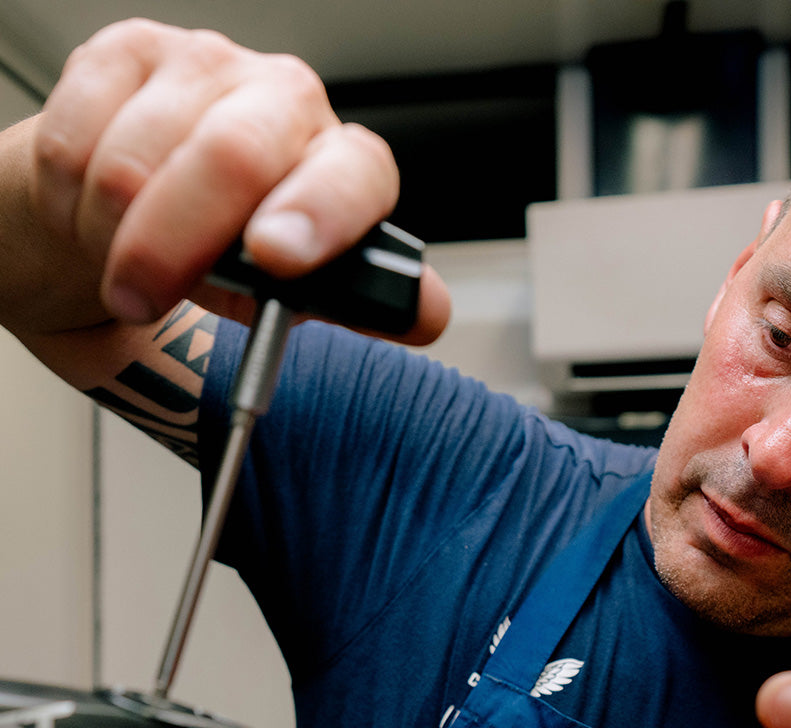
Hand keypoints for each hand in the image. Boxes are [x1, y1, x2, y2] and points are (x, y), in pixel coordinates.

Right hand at [27, 18, 448, 340]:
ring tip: (124, 262)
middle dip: (174, 246)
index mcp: (341, 161)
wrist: (136, 216)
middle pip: (233, 156)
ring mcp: (204, 67)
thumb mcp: (295, 293)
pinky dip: (71, 203)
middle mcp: (284, 101)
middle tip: (142, 298)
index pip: (353, 172)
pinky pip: (78, 142)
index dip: (318, 213)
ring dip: (113, 237)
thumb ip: (355, 302)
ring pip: (136, 161)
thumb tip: (425, 315)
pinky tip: (92, 214)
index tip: (276, 257)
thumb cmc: (227, 254)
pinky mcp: (126, 54)